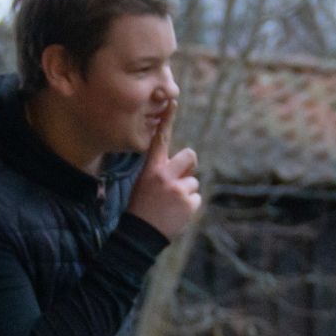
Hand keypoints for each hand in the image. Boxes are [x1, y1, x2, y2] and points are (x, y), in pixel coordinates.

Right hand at [126, 101, 202, 241]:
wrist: (139, 235)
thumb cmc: (141, 208)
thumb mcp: (143, 184)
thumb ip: (160, 171)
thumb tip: (181, 165)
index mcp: (151, 169)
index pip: (160, 139)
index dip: (167, 119)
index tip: (173, 100)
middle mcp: (165, 175)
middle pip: (190, 156)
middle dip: (188, 168)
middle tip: (176, 183)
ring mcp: (178, 189)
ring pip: (193, 182)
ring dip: (186, 193)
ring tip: (170, 205)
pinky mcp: (189, 203)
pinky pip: (196, 198)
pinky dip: (189, 207)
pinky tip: (175, 214)